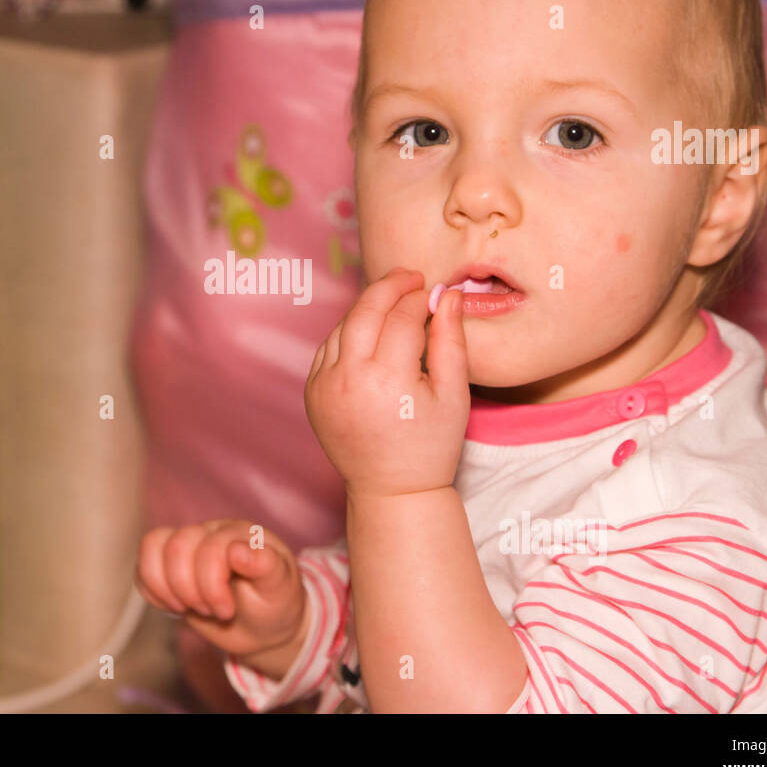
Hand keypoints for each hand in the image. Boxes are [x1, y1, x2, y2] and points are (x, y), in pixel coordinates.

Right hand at [135, 519, 307, 658]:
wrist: (265, 625)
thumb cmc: (275, 602)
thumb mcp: (280, 588)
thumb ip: (266, 565)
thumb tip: (237, 550)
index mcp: (239, 534)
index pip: (210, 546)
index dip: (211, 584)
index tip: (227, 611)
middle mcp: (210, 533)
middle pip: (178, 547)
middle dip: (190, 590)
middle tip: (212, 611)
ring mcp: (188, 546)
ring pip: (152, 545)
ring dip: (166, 587)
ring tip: (188, 608)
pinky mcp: (169, 566)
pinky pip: (142, 565)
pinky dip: (152, 590)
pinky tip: (175, 607)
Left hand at [304, 267, 470, 497]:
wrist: (391, 490)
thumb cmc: (430, 446)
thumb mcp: (453, 395)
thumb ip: (450, 341)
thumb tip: (447, 295)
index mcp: (386, 380)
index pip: (402, 317)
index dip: (420, 298)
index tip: (434, 292)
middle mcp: (348, 379)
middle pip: (365, 311)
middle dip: (389, 287)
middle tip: (409, 277)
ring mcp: (324, 386)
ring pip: (343, 325)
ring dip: (366, 307)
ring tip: (392, 299)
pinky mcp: (312, 393)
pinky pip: (329, 348)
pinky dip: (348, 332)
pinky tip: (369, 329)